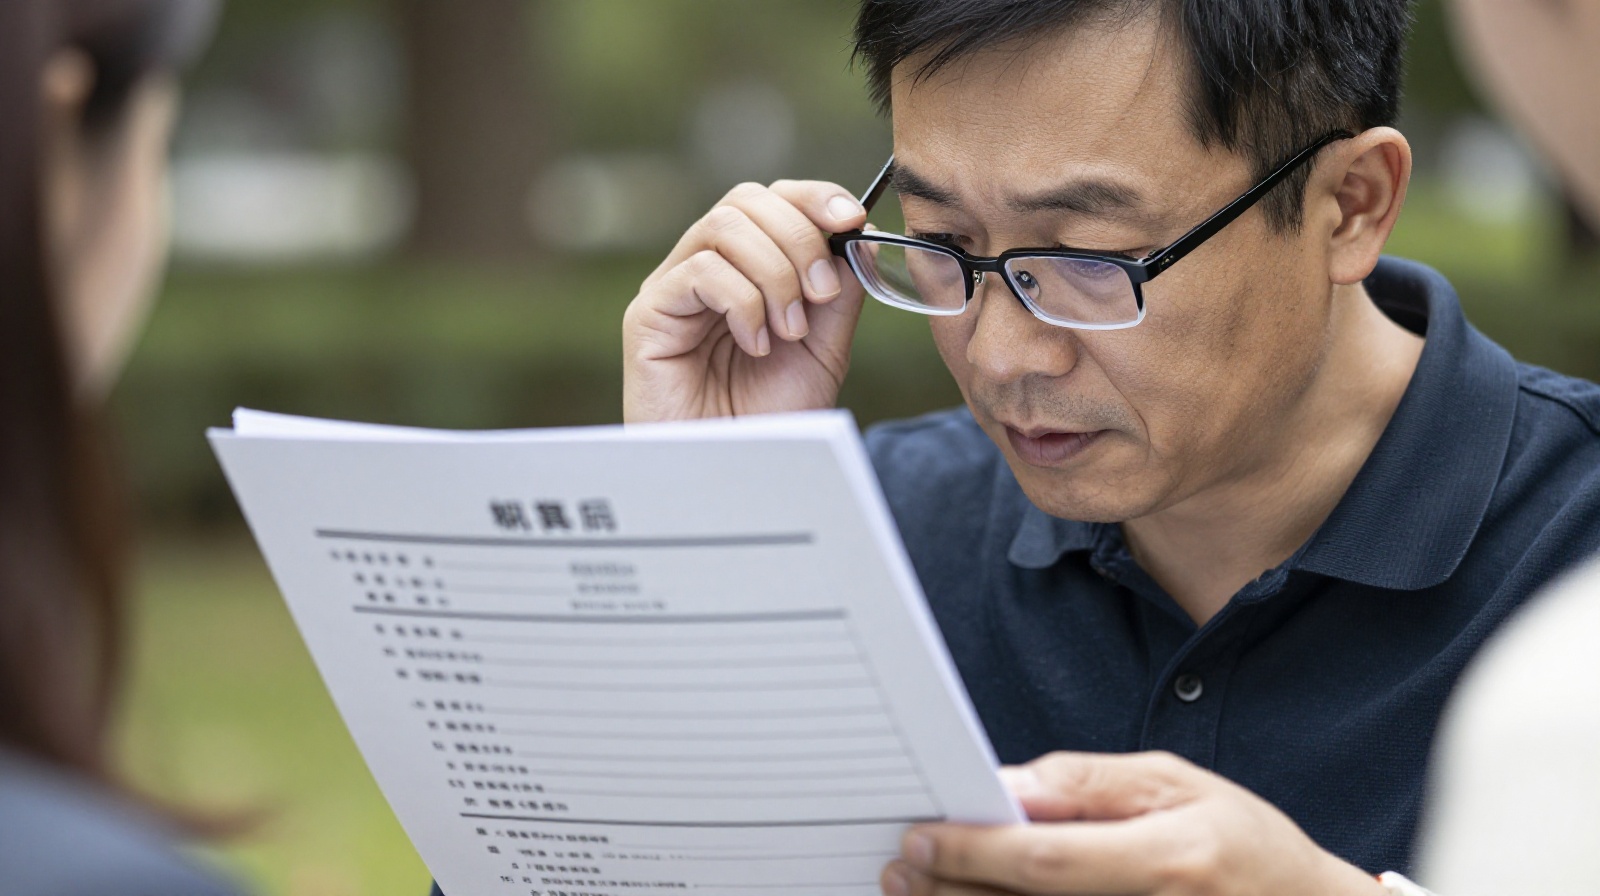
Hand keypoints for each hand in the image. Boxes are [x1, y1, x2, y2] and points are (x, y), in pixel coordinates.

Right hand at [623, 180, 867, 421]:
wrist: (737, 474)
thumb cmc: (772, 415)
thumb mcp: (824, 346)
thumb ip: (840, 288)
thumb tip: (859, 227)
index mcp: (746, 266)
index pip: (773, 199)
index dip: (814, 197)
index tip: (852, 219)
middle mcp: (705, 266)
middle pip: (748, 200)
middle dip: (800, 238)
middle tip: (821, 295)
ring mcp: (673, 287)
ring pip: (724, 225)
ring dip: (774, 273)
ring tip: (788, 329)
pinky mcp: (648, 313)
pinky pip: (699, 270)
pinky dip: (742, 302)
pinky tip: (755, 344)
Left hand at [883, 751, 1387, 895]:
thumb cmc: (1247, 847)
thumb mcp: (1179, 787)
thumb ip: (1090, 785)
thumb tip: (1010, 785)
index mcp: (1171, 862)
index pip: (1048, 861)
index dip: (976, 851)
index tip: (923, 837)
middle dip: (951, 889)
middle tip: (901, 867)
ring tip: (918, 892)